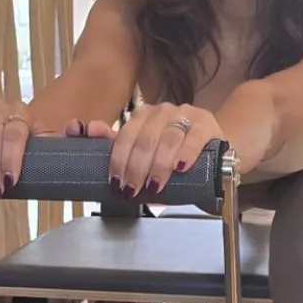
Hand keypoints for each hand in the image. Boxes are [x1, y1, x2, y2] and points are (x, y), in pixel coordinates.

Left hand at [97, 102, 222, 196]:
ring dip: (158, 165)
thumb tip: (88, 130)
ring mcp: (186, 115)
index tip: (115, 182)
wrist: (214, 155)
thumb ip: (119, 145)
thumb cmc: (174, 156)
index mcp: (144, 116)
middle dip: (136, 168)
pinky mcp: (207, 125)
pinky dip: (185, 153)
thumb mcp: (146, 154)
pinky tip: (180, 168)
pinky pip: (194, 137)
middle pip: (145, 139)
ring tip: (154, 186)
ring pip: (168, 138)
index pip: (125, 135)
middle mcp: (163, 111)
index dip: (118, 160)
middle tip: (132, 190)